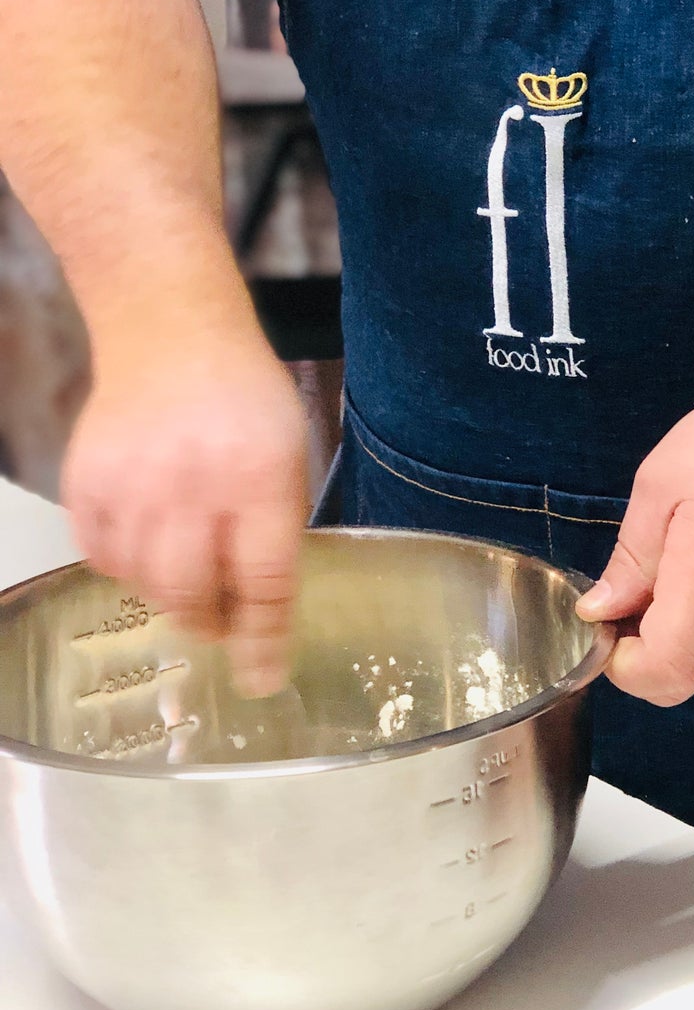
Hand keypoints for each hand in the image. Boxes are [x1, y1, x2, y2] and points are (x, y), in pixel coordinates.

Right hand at [63, 326, 309, 696]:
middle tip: (220, 621)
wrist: (171, 332)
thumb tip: (264, 607)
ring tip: (186, 572)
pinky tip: (148, 544)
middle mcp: (191, 484)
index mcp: (258, 477)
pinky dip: (126, 568)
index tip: (265, 677)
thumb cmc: (242, 395)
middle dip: (210, 621)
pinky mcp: (87, 483)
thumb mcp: (291, 453)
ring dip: (168, 594)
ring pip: (143, 583)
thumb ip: (278, 527)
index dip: (265, 639)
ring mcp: (131, 484)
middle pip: (191, 593)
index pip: (264, 580)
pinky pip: (102, 558)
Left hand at [576, 371, 693, 705]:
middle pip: (684, 676)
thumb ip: (631, 557)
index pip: (663, 675)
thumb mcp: (663, 482)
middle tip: (631, 590)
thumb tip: (601, 609)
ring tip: (680, 550)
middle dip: (643, 651)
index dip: (622, 665)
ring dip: (678, 623)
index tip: (607, 618)